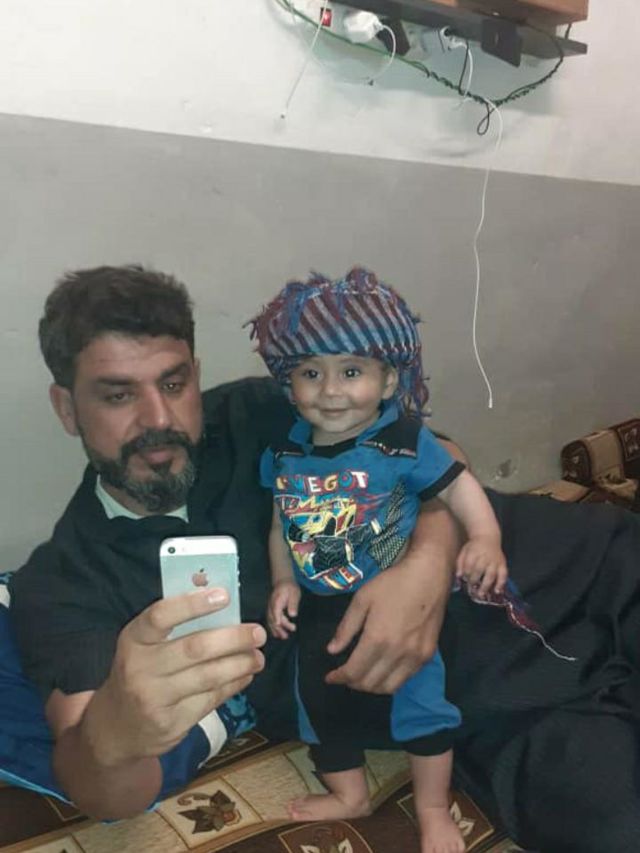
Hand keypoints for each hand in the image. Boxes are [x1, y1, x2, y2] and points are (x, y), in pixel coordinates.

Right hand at [86, 589, 265, 766]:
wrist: (115, 728)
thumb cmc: (139, 673)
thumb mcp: (143, 646)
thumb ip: (173, 626)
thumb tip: (220, 599)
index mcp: (133, 639)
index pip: (160, 616)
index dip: (193, 604)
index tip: (224, 595)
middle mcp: (140, 668)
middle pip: (195, 649)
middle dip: (233, 639)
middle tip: (258, 633)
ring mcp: (154, 698)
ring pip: (208, 677)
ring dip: (240, 664)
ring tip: (258, 657)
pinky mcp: (170, 723)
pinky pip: (210, 700)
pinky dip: (233, 685)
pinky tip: (245, 675)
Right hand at [268, 581, 300, 638]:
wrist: (282, 582)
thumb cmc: (289, 588)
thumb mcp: (294, 593)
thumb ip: (293, 604)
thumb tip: (293, 614)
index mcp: (277, 600)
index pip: (275, 611)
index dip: (276, 618)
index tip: (279, 625)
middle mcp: (271, 606)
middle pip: (272, 618)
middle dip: (278, 628)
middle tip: (286, 636)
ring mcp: (270, 609)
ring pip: (270, 621)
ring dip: (276, 630)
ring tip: (283, 637)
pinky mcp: (271, 611)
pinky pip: (270, 621)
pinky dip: (274, 628)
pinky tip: (278, 634)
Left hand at [325, 545, 451, 693]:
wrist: (429, 575)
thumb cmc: (392, 583)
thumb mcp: (362, 599)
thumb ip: (346, 628)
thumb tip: (332, 650)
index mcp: (377, 639)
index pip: (353, 672)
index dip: (338, 678)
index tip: (330, 678)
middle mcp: (396, 653)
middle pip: (370, 684)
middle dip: (352, 684)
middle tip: (344, 675)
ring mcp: (415, 657)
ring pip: (389, 688)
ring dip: (372, 687)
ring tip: (362, 676)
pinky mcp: (427, 655)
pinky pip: (406, 679)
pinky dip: (390, 680)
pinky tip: (383, 669)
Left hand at [456, 536, 507, 597]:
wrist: (488, 537)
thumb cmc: (474, 546)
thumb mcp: (464, 551)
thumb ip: (460, 563)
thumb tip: (458, 576)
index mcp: (474, 552)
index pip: (469, 564)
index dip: (466, 573)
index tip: (464, 580)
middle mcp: (485, 556)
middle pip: (479, 570)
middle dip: (474, 581)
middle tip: (471, 590)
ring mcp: (495, 561)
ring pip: (491, 574)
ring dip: (486, 585)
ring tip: (481, 594)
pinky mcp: (503, 564)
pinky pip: (504, 574)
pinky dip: (501, 583)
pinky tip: (497, 591)